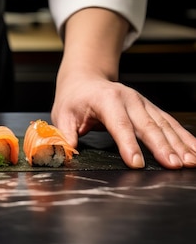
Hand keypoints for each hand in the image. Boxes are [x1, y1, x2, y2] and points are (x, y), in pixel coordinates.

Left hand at [51, 70, 195, 168]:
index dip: (127, 144)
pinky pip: (170, 123)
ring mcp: (142, 103)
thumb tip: (67, 152)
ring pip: (164, 124)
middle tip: (173, 165)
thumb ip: (65, 134)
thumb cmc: (73, 99)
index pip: (118, 124)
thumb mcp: (62, 115)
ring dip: (179, 143)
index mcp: (105, 100)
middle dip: (161, 146)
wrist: (85, 79)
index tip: (136, 163)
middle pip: (147, 125)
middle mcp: (128, 99)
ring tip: (190, 161)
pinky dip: (184, 137)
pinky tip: (194, 151)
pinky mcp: (150, 109)